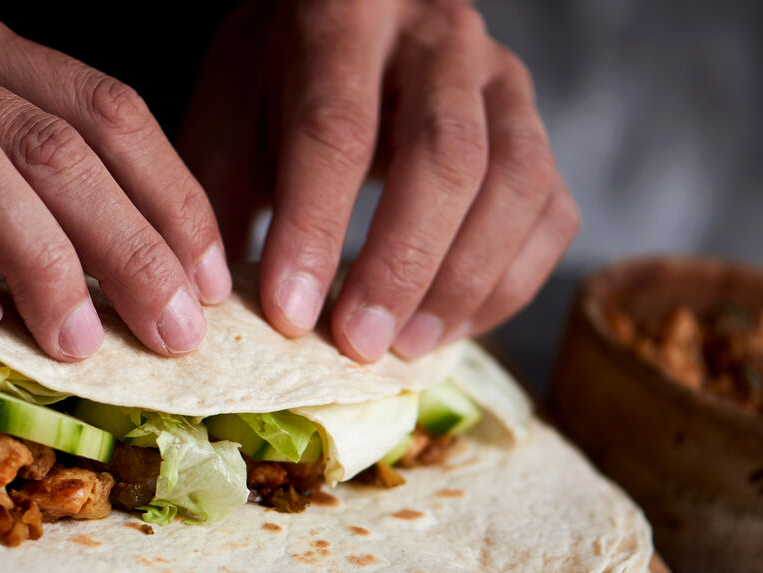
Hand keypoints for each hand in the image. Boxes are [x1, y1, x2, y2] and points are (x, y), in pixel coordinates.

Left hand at [179, 0, 579, 361]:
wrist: (348, 30)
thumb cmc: (279, 82)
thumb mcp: (229, 115)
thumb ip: (217, 197)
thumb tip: (212, 304)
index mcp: (346, 14)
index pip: (336, 127)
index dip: (314, 227)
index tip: (289, 313)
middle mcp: (441, 35)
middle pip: (443, 154)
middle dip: (400, 264)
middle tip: (357, 344)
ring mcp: (503, 80)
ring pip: (515, 183)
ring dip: (463, 281)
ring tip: (405, 348)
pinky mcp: (537, 131)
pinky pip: (550, 213)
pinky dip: (507, 284)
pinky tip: (449, 329)